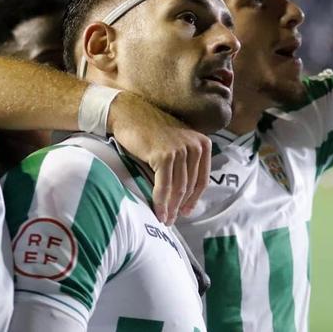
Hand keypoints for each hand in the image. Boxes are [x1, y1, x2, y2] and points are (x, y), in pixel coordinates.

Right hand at [108, 91, 211, 224]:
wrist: (129, 113)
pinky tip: (157, 211)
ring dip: (171, 207)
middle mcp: (196, 146)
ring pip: (179, 188)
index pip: (202, 179)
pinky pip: (164, 185)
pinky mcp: (165, 155)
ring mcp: (181, 150)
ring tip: (164, 219)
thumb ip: (185, 161)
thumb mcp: (177, 142)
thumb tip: (185, 193)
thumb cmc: (150, 129)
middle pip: (190, 186)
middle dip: (181, 206)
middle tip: (172, 219)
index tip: (186, 211)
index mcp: (203, 143)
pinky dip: (160, 201)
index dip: (194, 199)